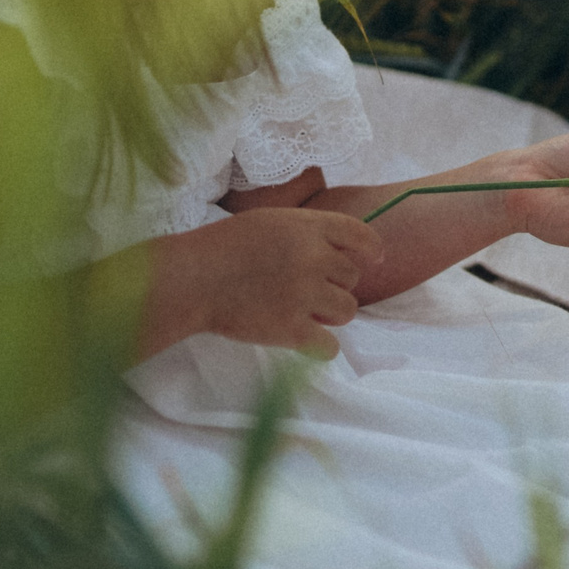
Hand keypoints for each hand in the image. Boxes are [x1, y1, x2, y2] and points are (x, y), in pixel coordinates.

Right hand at [153, 206, 378, 358]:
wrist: (193, 279)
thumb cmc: (224, 247)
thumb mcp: (270, 222)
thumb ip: (307, 233)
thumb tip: (341, 252)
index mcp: (308, 227)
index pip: (360, 234)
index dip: (372, 248)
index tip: (375, 259)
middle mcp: (313, 259)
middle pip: (352, 276)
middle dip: (335, 283)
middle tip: (306, 288)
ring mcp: (304, 295)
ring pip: (347, 309)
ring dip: (332, 312)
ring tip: (306, 311)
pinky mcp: (291, 330)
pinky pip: (330, 346)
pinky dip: (322, 346)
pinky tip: (308, 340)